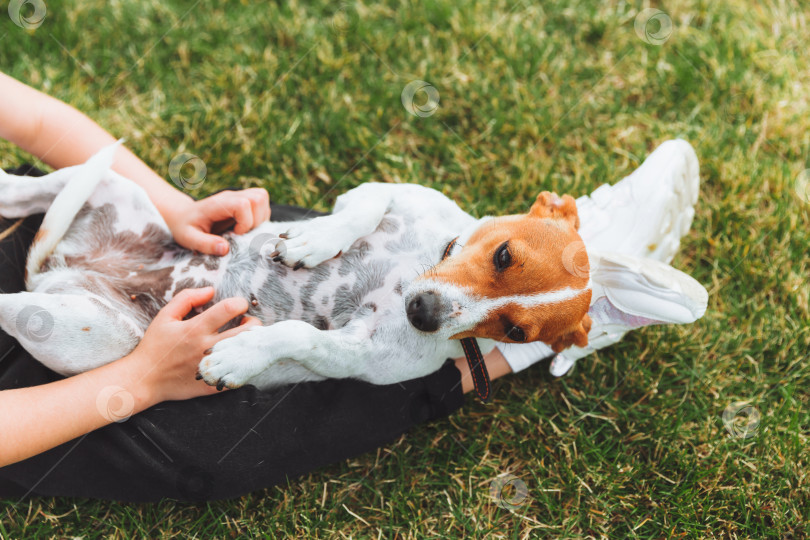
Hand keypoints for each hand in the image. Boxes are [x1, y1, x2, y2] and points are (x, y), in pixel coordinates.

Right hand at [126, 287, 260, 404]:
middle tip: (247, 322)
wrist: (144, 380)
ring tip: (244, 338)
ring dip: (250, 342)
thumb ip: (187, 298)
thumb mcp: (165, 316)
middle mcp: (206, 347)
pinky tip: (237, 357)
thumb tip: (211, 290)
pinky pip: (238, 373)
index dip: (240, 303)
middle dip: (253, 322)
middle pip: (246, 331)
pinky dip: (243, 363)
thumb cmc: (155, 346)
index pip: (229, 309)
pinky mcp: (213, 384)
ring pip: (245, 352)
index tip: (239, 305)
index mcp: (195, 329)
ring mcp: (211, 366)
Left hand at [164, 189, 270, 255]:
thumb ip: (205, 244)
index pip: (243, 204)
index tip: (235, 235)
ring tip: (245, 231)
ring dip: (260, 218)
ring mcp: (238, 196)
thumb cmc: (185, 227)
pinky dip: (260, 217)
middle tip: (243, 234)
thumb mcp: (189, 239)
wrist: (181, 216)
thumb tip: (225, 249)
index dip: (246, 222)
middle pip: (258, 197)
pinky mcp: (243, 200)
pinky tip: (247, 227)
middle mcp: (230, 196)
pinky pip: (262, 203)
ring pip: (262, 198)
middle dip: (257, 220)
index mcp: (218, 204)